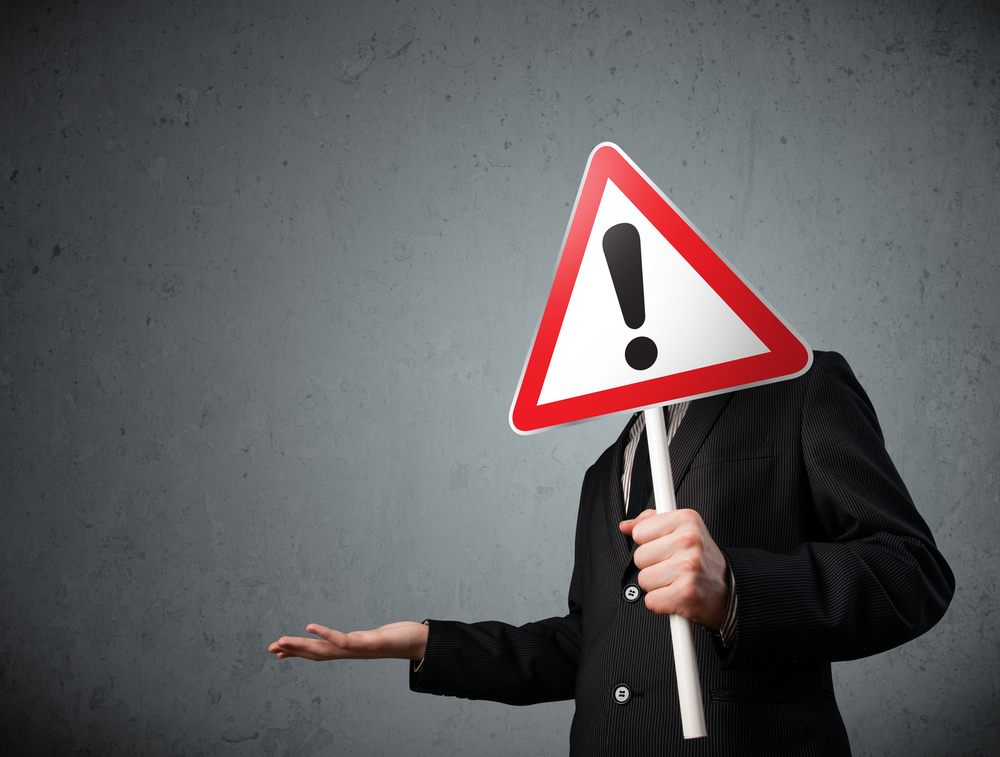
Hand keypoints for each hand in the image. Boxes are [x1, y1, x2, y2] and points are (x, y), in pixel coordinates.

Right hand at [268, 621, 428, 661]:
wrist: (421, 644)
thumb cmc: (401, 639)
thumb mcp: (378, 638)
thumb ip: (367, 639)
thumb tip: (361, 638)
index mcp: (350, 649)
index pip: (319, 653)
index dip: (298, 653)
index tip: (279, 653)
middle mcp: (351, 652)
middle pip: (316, 654)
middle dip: (292, 651)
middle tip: (270, 648)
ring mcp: (358, 649)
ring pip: (323, 650)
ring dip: (300, 647)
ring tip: (281, 642)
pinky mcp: (368, 644)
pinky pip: (342, 640)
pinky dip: (325, 634)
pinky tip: (310, 627)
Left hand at [620, 508, 729, 628]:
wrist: (730, 590)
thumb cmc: (703, 561)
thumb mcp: (683, 530)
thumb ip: (651, 523)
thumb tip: (626, 525)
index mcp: (687, 520)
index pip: (639, 532)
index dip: (649, 543)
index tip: (666, 548)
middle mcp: (689, 540)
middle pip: (639, 557)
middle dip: (652, 565)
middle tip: (673, 567)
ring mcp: (688, 567)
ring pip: (643, 579)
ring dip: (657, 585)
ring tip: (676, 580)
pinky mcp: (686, 593)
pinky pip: (651, 600)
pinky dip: (661, 603)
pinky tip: (676, 595)